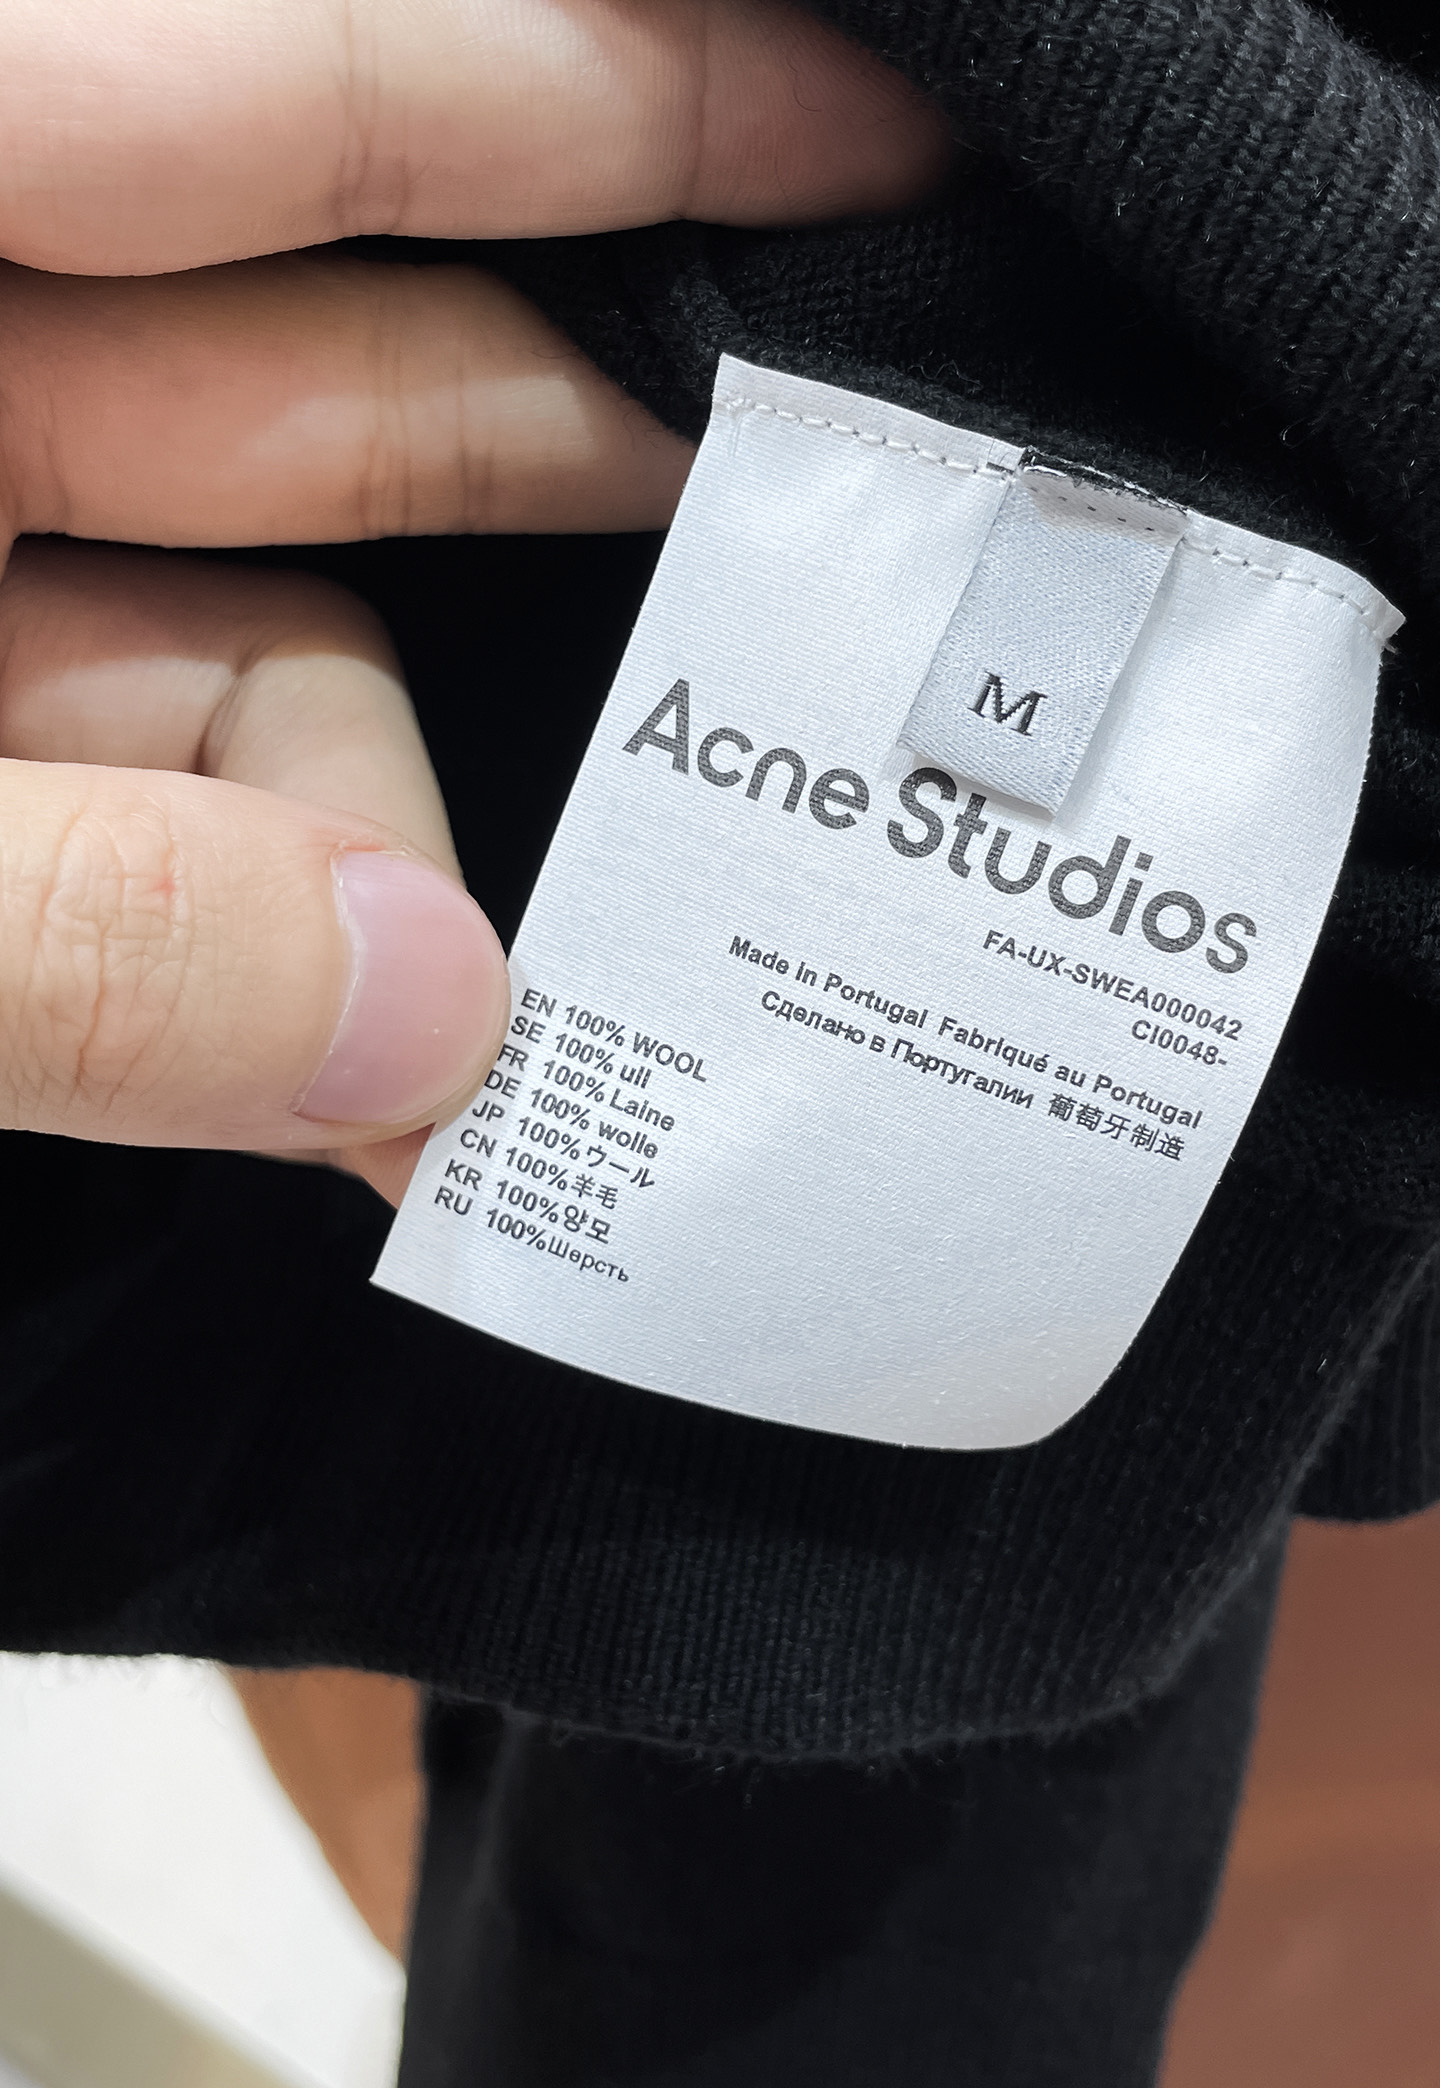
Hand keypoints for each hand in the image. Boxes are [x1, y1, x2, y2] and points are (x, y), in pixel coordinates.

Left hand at [0, 0, 945, 1200]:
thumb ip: (90, 945)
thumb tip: (425, 1026)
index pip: (295, 75)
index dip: (614, 92)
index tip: (882, 144)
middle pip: (325, 371)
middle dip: (565, 559)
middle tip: (808, 644)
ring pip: (240, 624)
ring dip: (381, 845)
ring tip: (475, 1072)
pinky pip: (129, 767)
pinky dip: (244, 921)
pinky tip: (350, 1087)